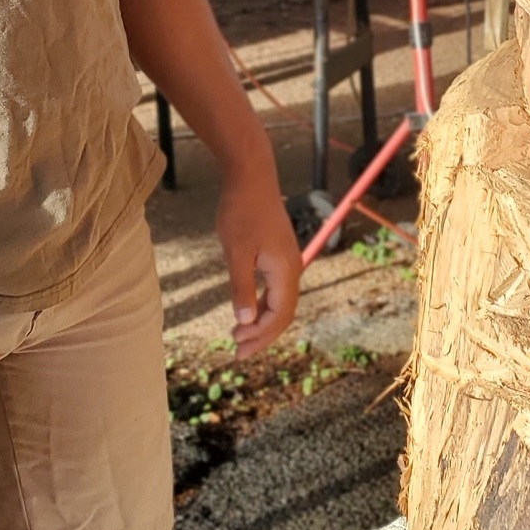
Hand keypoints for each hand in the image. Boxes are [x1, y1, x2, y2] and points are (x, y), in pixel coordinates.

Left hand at [217, 161, 301, 358]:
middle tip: (239, 353)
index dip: (261, 334)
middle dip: (263, 335)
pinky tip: (247, 311)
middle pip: (284, 313)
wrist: (251, 177)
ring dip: (262, 322)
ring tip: (240, 337)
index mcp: (285, 270)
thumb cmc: (241, 211)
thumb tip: (244, 321)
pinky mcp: (278, 254)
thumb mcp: (236, 252)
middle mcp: (292, 268)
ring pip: (280, 302)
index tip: (237, 345)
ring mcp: (287, 261)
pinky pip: (275, 289)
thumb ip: (242, 287)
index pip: (280, 314)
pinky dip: (262, 305)